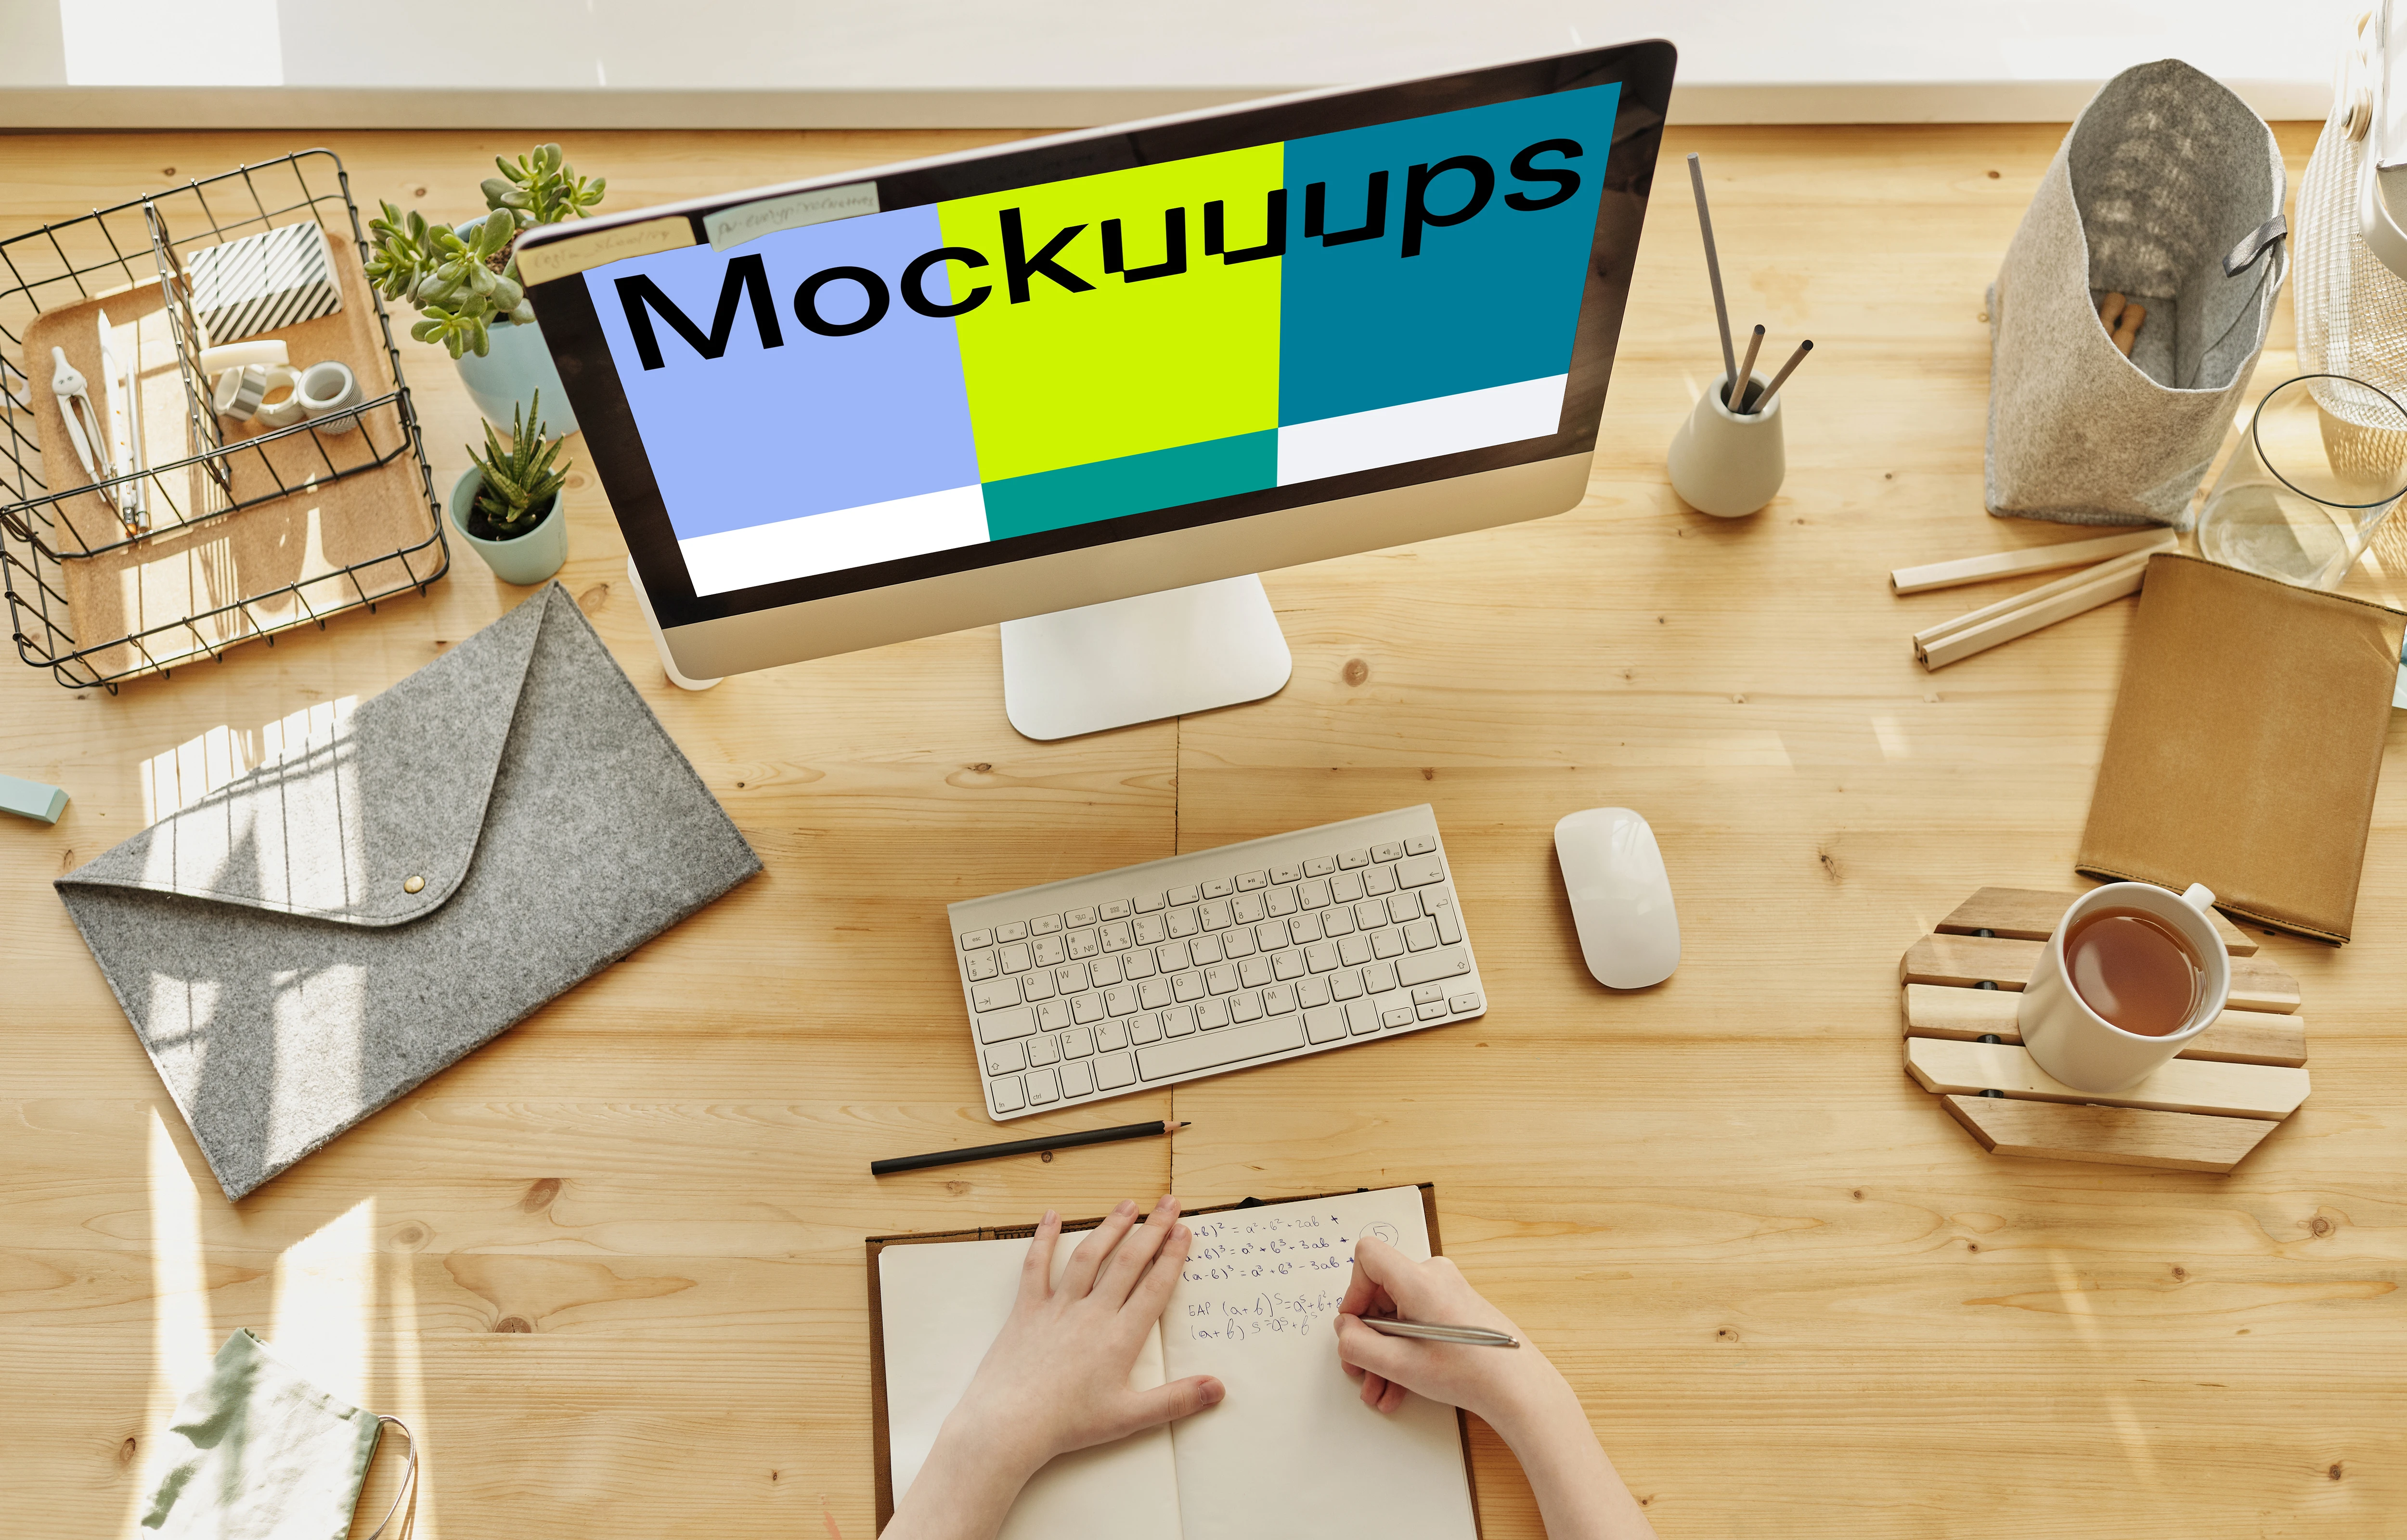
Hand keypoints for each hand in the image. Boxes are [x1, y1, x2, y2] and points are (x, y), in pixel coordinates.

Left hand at [883, 1196, 1223, 1539]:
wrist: (1010, 1423)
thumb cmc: (1068, 1423)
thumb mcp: (1129, 1417)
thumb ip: (1176, 1400)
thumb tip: (1217, 1388)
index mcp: (1120, 1337)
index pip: (1154, 1287)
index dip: (1172, 1256)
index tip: (1183, 1230)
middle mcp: (1093, 1313)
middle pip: (1128, 1262)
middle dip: (1151, 1230)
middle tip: (1167, 1203)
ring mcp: (1059, 1307)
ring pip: (1088, 1257)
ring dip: (1110, 1228)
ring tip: (1127, 1205)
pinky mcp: (1028, 1309)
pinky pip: (1036, 1266)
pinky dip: (1044, 1239)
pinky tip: (1052, 1217)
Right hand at [1332, 1235, 1566, 1432]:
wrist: (1517, 1387)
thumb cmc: (1467, 1372)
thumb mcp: (1399, 1364)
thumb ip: (1358, 1344)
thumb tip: (1344, 1329)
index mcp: (1419, 1280)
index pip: (1368, 1256)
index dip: (1353, 1291)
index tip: (1355, 1326)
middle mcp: (1434, 1276)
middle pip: (1381, 1292)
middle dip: (1366, 1336)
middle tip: (1359, 1369)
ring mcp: (1447, 1291)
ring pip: (1398, 1315)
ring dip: (1383, 1353)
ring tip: (1379, 1391)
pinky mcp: (1455, 1307)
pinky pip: (1417, 1322)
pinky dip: (1404, 1350)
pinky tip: (1398, 1388)